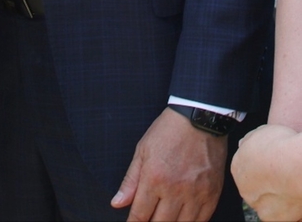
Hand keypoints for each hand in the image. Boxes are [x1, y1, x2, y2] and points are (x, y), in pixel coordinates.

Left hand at [111, 107, 227, 220]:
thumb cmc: (168, 131)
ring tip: (163, 218)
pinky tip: (182, 219)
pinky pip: (201, 221)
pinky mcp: (212, 195)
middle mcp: (175, 190)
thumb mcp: (143, 150)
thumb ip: (130, 180)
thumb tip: (117, 203)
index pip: (140, 214)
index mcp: (154, 178)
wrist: (200, 119)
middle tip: (147, 220)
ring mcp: (195, 195)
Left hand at [232, 124, 301, 221]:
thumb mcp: (259, 133)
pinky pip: (279, 214)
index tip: (272, 165)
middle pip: (254, 189)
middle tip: (282, 176)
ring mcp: (259, 207)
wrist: (298, 165)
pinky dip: (286, 208)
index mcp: (237, 168)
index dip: (260, 167)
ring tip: (289, 185)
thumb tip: (244, 145)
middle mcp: (244, 190)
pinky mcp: (275, 220)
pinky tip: (293, 195)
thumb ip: (248, 142)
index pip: (245, 170)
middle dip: (266, 184)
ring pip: (266, 204)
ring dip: (275, 198)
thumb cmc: (282, 146)